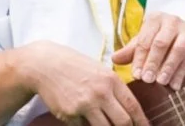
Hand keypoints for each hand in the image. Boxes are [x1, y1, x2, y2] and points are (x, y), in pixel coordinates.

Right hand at [21, 41, 148, 125]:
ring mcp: (85, 104)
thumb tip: (130, 109)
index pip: (133, 107)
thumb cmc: (72, 66)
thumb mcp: (98, 69)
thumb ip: (114, 87)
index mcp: (110, 80)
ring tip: (102, 122)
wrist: (43, 64)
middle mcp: (100, 93)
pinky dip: (84, 124)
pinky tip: (79, 114)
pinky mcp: (70, 114)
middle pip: (123, 122)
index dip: (142, 122)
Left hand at [111, 12, 184, 87]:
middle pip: (161, 43)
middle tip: (147, 80)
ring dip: (168, 68)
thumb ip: (130, 51)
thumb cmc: (159, 40)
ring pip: (177, 51)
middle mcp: (172, 21)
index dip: (139, 58)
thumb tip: (114, 59)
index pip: (145, 39)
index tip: (135, 74)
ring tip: (160, 82)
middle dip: (153, 63)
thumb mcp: (144, 43)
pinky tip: (173, 85)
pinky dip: (180, 74)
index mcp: (155, 18)